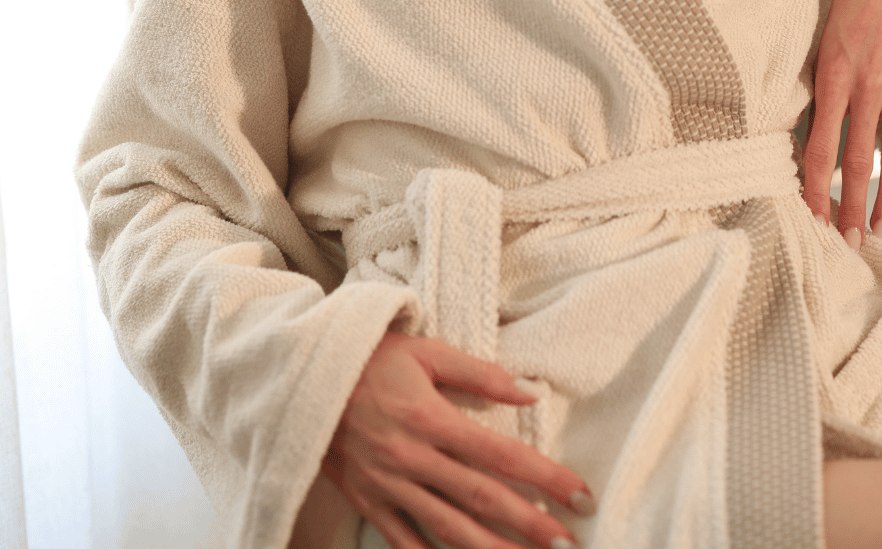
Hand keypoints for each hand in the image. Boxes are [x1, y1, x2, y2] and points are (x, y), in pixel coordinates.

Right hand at [320, 330, 593, 548]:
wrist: (302, 377)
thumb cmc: (371, 358)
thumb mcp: (426, 352)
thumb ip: (480, 374)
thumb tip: (530, 393)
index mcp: (430, 418)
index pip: (500, 454)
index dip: (544, 477)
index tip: (579, 493)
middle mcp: (412, 459)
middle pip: (481, 500)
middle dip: (530, 524)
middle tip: (569, 544)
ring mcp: (389, 486)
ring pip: (449, 530)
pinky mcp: (369, 503)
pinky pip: (405, 542)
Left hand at [802, 0, 881, 248]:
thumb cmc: (851, 9)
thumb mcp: (823, 45)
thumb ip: (820, 91)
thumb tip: (810, 138)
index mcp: (836, 77)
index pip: (822, 147)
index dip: (817, 188)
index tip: (814, 216)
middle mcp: (871, 88)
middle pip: (860, 162)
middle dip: (853, 206)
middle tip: (848, 239)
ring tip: (878, 228)